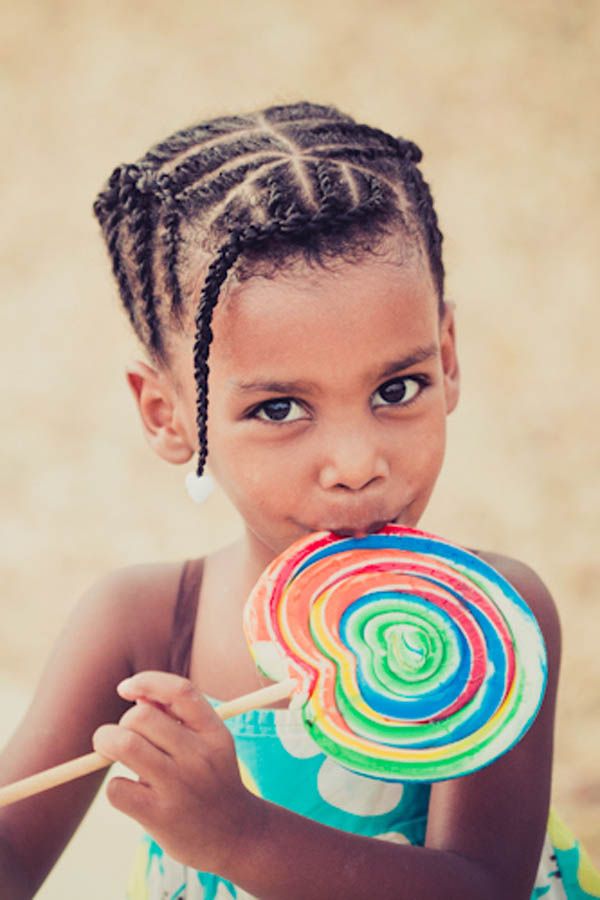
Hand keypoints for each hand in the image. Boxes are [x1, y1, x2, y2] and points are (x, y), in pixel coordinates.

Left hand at [93, 671, 261, 873]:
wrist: (236, 837)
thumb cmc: (212, 782)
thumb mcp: (209, 744)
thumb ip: (178, 718)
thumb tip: (137, 697)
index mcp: (214, 732)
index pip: (180, 691)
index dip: (147, 682)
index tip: (125, 689)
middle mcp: (199, 756)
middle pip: (141, 717)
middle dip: (121, 724)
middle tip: (123, 739)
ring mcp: (180, 786)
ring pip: (125, 745)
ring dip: (107, 744)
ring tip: (111, 754)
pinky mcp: (160, 817)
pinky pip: (117, 789)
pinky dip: (115, 788)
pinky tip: (130, 794)